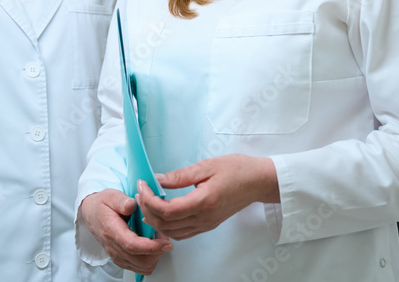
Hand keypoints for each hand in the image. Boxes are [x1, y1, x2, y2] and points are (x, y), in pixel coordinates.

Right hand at [79, 189, 172, 275]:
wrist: (92, 213)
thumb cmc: (102, 204)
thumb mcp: (111, 196)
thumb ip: (122, 200)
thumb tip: (132, 205)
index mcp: (111, 230)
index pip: (132, 245)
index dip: (151, 246)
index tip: (165, 243)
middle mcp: (113, 246)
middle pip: (139, 260)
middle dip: (157, 253)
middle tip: (166, 240)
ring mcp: (116, 254)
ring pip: (140, 267)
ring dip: (154, 257)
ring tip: (160, 243)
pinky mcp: (120, 258)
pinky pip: (138, 267)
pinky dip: (149, 261)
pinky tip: (152, 248)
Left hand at [137, 154, 279, 239]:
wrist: (258, 181)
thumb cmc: (236, 169)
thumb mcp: (206, 166)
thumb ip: (180, 175)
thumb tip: (157, 179)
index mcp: (204, 202)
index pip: (168, 210)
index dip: (150, 200)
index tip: (143, 185)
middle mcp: (204, 218)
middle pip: (167, 224)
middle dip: (148, 210)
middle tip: (141, 192)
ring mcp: (206, 224)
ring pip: (173, 233)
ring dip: (156, 220)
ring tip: (148, 202)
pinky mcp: (208, 225)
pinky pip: (183, 233)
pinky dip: (168, 226)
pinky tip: (163, 213)